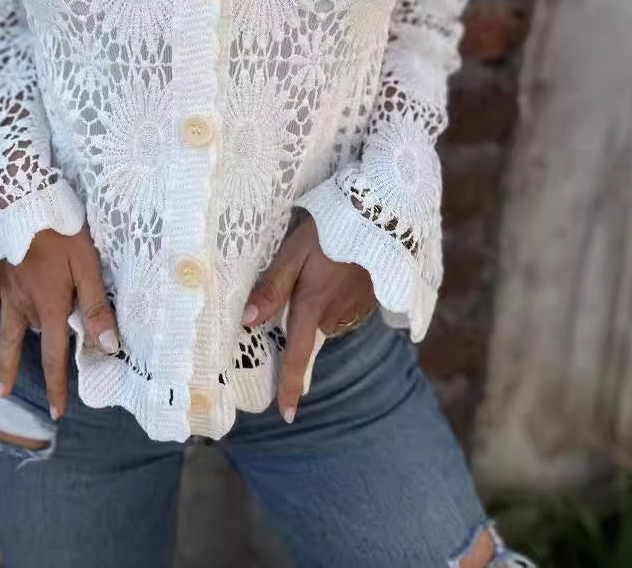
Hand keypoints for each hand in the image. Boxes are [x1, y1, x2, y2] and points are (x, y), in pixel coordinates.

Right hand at [0, 226, 118, 420]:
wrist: (22, 199)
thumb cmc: (61, 229)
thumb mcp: (87, 265)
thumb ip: (96, 306)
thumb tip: (108, 348)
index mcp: (49, 305)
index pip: (54, 354)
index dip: (55, 385)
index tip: (56, 412)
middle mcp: (23, 305)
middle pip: (25, 345)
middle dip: (24, 374)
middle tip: (13, 400)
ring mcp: (4, 291)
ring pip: (2, 331)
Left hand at [242, 211, 375, 423]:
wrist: (383, 216)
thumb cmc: (331, 232)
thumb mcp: (294, 253)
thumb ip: (272, 287)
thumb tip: (248, 321)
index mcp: (313, 308)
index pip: (297, 357)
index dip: (289, 386)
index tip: (286, 415)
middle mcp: (336, 315)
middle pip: (309, 336)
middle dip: (299, 333)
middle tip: (293, 312)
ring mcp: (356, 308)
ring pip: (326, 321)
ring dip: (317, 310)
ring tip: (315, 276)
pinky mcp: (370, 298)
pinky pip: (343, 309)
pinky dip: (334, 300)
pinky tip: (333, 273)